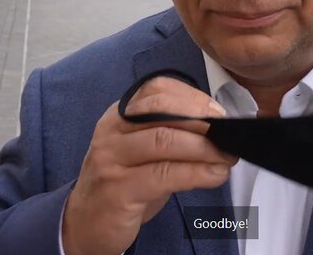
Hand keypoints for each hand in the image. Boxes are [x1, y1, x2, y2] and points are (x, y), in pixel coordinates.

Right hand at [62, 77, 235, 254]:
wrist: (84, 223)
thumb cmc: (122, 183)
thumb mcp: (142, 150)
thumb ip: (171, 133)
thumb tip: (217, 126)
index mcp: (119, 114)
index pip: (157, 89)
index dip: (193, 98)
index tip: (219, 112)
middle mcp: (111, 131)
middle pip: (161, 110)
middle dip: (201, 119)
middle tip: (228, 133)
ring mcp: (111, 159)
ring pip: (164, 140)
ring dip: (204, 148)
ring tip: (226, 157)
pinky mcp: (118, 189)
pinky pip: (164, 175)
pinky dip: (196, 173)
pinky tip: (214, 175)